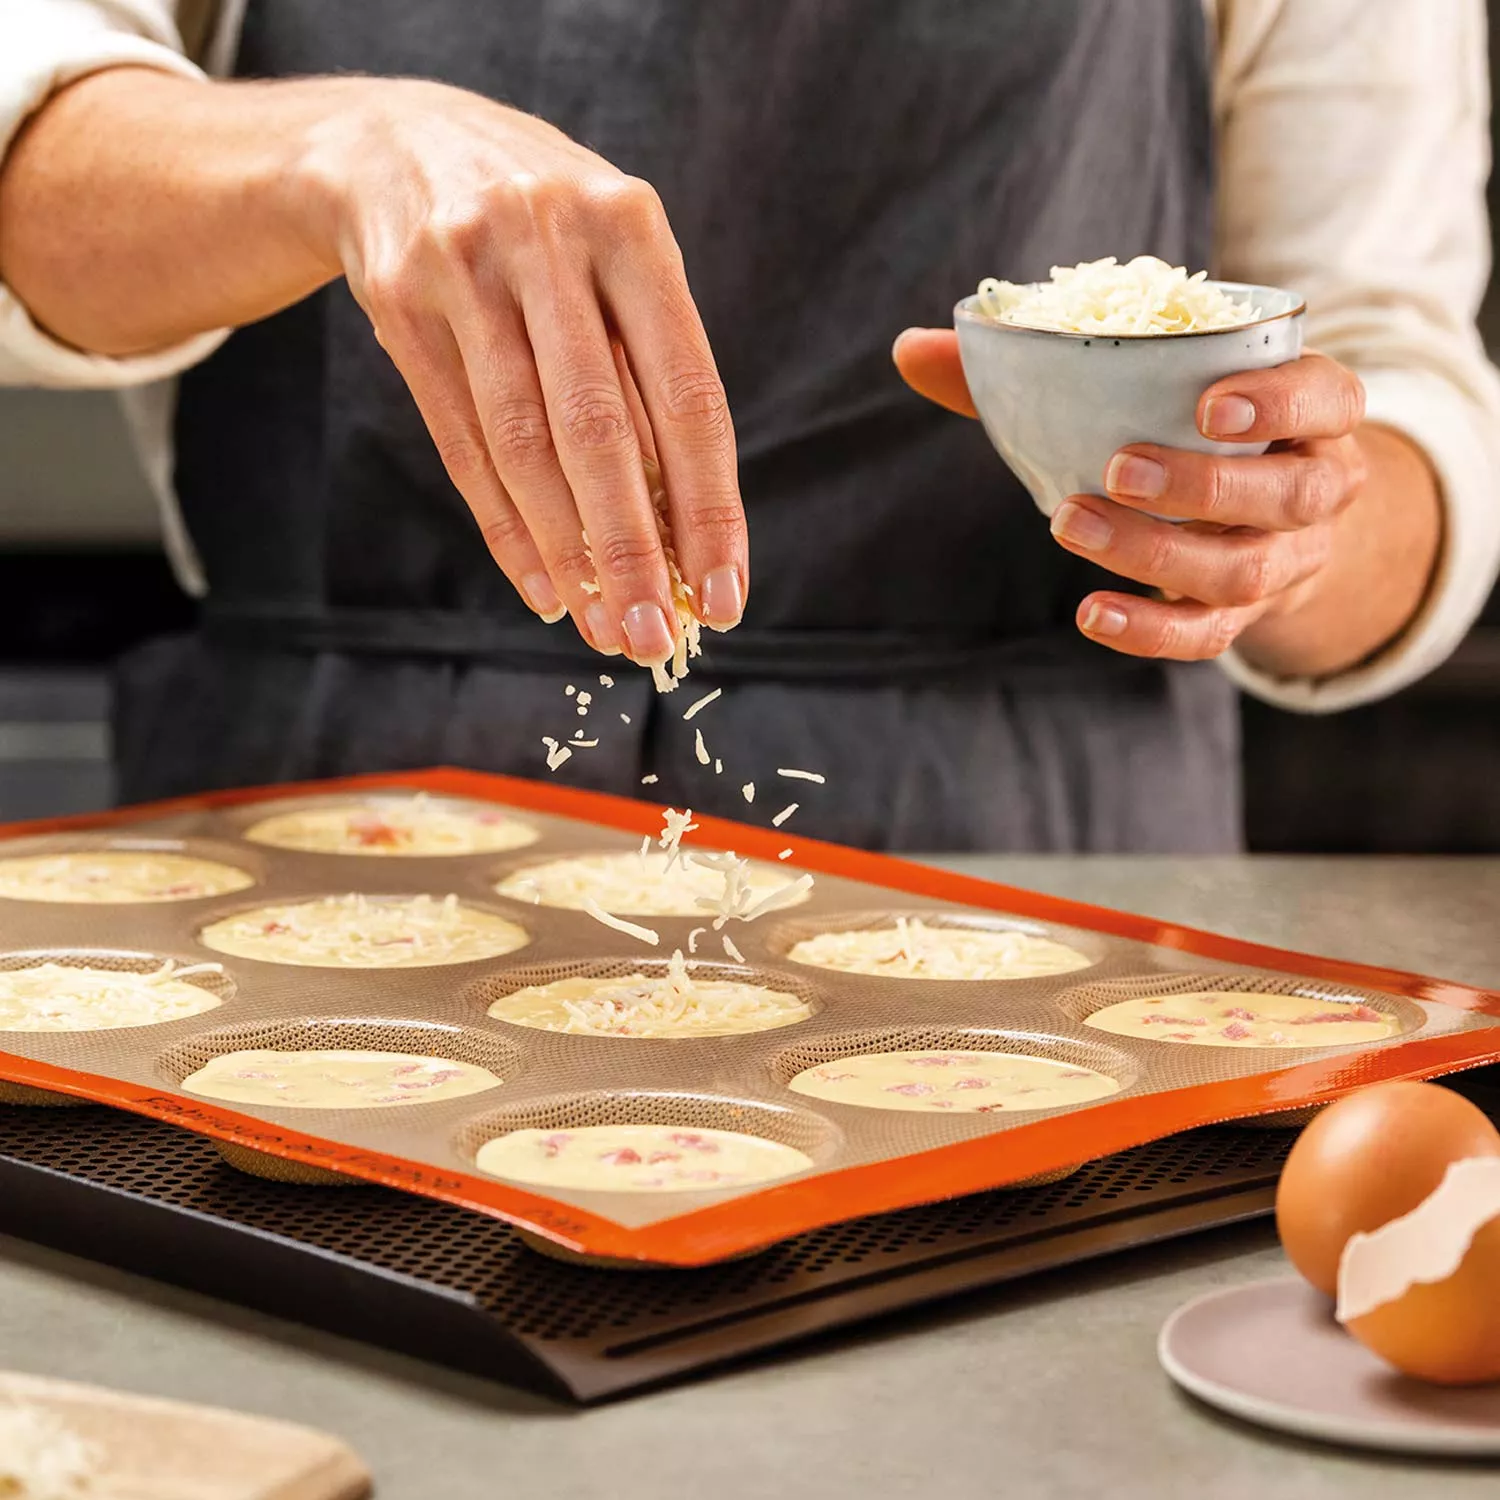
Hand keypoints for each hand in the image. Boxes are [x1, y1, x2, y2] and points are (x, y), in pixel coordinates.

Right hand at [299, 81, 745, 660]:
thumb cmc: (546, 228)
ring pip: (522, 447)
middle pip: (597, 432)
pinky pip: (462, 445)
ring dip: (569, 555)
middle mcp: (547, 242)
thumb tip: (687, 525)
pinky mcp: (401, 308)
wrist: (397, 144)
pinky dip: (506, 528)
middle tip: (656, 639)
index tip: (726, 593)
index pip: (687, 394)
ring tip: (602, 628)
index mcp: (629, 228)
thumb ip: (651, 369)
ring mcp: (464, 271)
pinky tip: (544, 586)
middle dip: (634, 551)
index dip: (710, 506)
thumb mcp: (615, 258)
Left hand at [893, 330, 1368, 661]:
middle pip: (1287, 493)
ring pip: (1244, 569)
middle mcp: (1317, 486)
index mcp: (1311, 411)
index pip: (1327, 396)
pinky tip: (1092, 614)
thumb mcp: (1145, 390)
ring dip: (1157, 552)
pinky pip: (1207, 635)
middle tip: (1118, 471)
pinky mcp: (1247, 617)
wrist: (1263, 522)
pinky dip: (1150, 629)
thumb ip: (1036, 369)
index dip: (1279, 401)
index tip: (1207, 407)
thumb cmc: (1184, 433)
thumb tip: (910, 349)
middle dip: (1203, 486)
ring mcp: (1289, 559)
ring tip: (1074, 527)